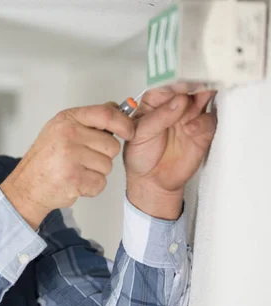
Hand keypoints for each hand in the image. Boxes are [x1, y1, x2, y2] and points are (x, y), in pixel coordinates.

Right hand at [1, 104, 133, 228]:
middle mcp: (68, 135)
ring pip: (107, 166)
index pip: (106, 114)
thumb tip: (118, 108)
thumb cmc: (46, 159)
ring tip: (76, 171)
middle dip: (102, 156)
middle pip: (111, 145)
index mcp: (67, 119)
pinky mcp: (73, 178)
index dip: (124, 124)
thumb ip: (89, 120)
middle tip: (82, 159)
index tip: (129, 132)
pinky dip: (91, 187)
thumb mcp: (61, 129)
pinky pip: (100, 183)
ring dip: (96, 173)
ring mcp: (70, 157)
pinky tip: (76, 183)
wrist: (27, 185)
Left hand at [124, 89, 216, 218]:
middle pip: (188, 86)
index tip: (179, 83)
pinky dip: (203, 122)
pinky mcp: (202, 131)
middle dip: (193, 83)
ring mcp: (190, 116)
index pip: (166, 84)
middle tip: (194, 85)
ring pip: (203, 97)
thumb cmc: (140, 155)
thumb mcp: (140, 135)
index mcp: (154, 101)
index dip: (174, 81)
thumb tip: (178, 101)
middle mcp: (174, 104)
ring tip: (198, 100)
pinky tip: (191, 128)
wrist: (152, 181)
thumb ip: (157, 118)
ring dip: (203, 96)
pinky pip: (209, 120)